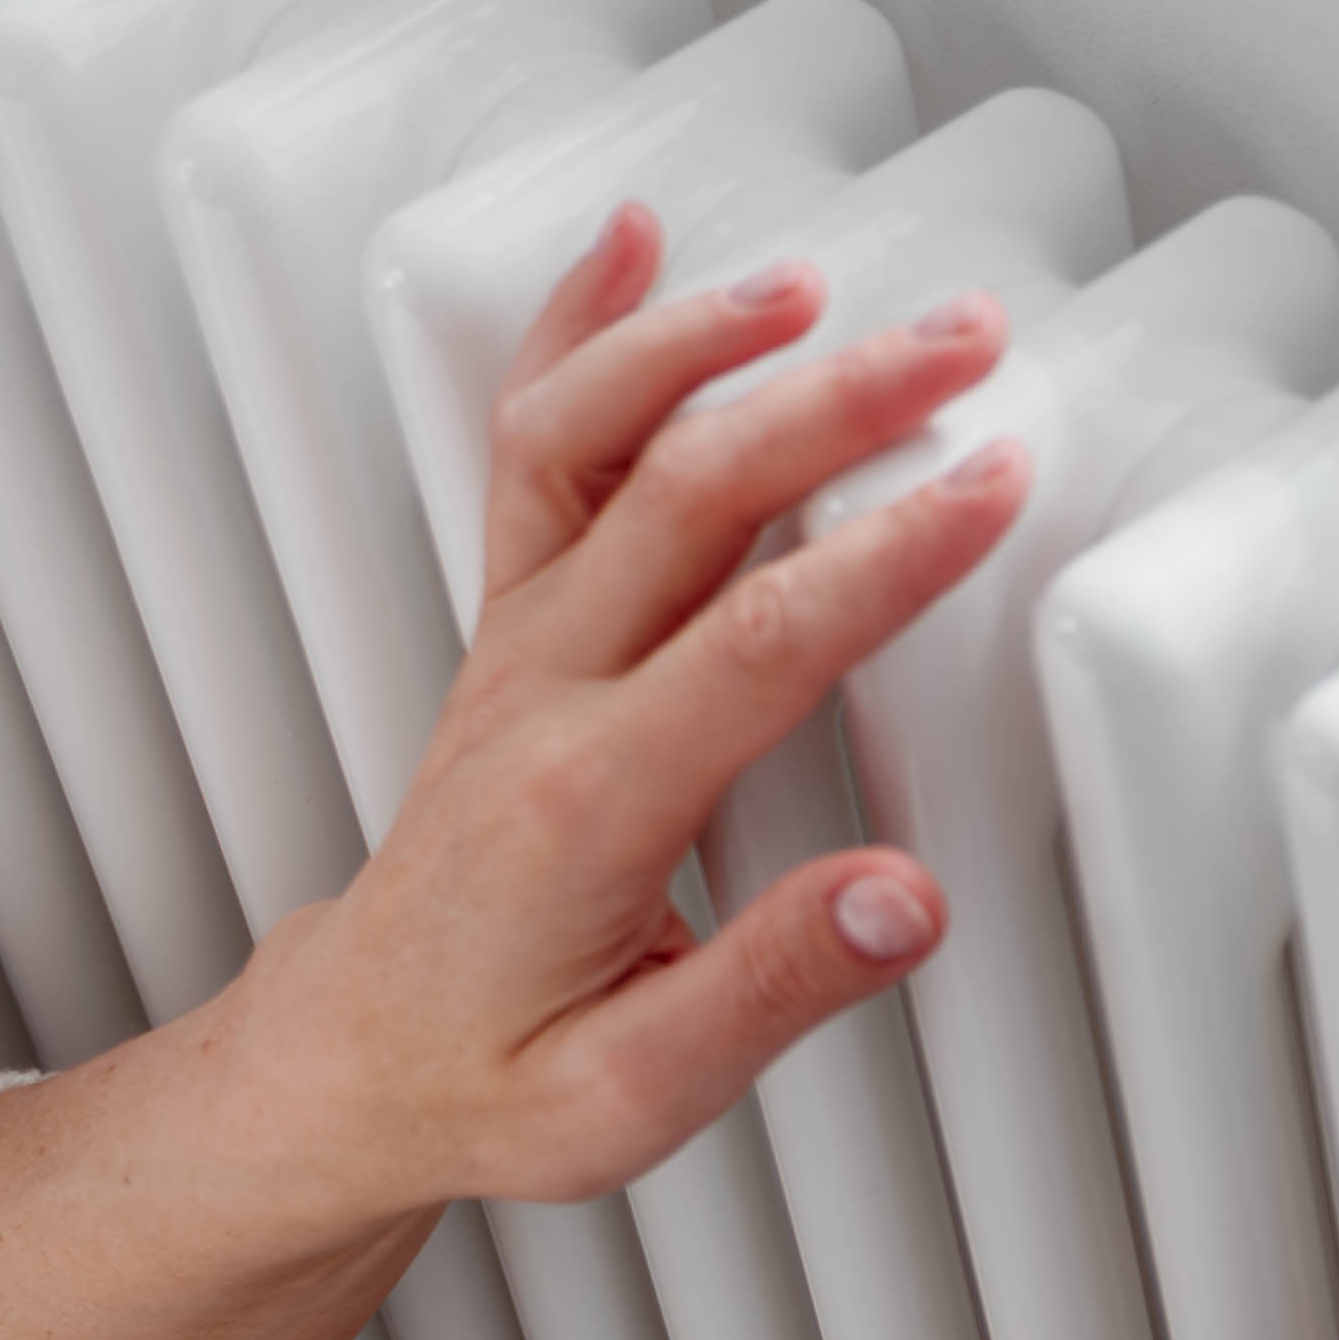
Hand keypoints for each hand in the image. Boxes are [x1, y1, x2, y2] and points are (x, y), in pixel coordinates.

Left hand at [0, 207, 1029, 1339]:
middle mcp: (540, 693)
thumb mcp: (635, 1094)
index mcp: (588, 804)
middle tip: (960, 343)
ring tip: (820, 286)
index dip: (886, 553)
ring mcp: (518, 642)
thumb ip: (774, 987)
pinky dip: (582, 331)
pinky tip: (632, 245)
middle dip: (835, 401)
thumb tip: (905, 899)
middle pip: (691, 495)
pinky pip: (536, 446)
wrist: (349, 1059)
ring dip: (703, 344)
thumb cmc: (491, 1079)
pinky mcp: (513, 624)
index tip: (989, 485)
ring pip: (594, 441)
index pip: (759, 642)